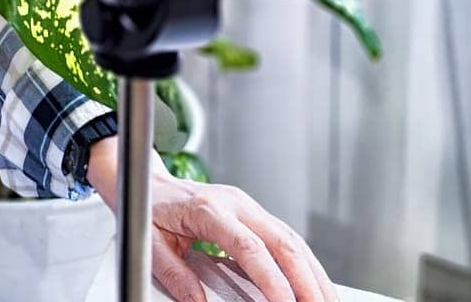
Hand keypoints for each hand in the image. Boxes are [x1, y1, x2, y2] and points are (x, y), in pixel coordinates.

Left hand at [85, 136, 338, 301]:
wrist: (144, 180)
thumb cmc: (147, 209)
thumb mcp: (148, 244)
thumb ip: (175, 275)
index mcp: (207, 209)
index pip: (249, 246)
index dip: (271, 278)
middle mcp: (234, 203)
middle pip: (282, 241)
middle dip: (306, 280)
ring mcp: (247, 206)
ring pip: (291, 239)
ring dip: (313, 273)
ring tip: (326, 301)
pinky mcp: (253, 213)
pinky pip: (286, 238)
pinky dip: (304, 263)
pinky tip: (314, 284)